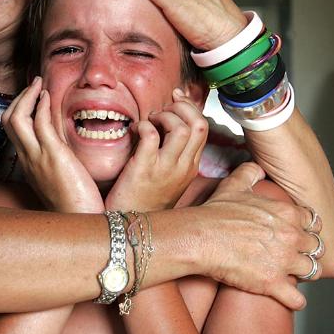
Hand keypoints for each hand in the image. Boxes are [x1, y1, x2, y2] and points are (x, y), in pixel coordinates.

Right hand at [2, 77, 102, 212]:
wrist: (80, 222)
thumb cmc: (74, 205)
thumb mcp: (59, 179)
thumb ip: (55, 161)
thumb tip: (61, 148)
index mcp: (28, 164)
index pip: (12, 130)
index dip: (19, 109)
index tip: (32, 98)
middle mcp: (27, 159)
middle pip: (8, 120)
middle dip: (19, 98)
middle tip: (34, 86)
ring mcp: (37, 157)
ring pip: (17, 118)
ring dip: (27, 96)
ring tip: (39, 84)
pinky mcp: (54, 155)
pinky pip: (39, 123)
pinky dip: (40, 105)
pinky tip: (48, 96)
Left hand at [105, 89, 208, 210]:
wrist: (131, 234)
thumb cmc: (144, 202)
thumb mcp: (168, 178)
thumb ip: (172, 153)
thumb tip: (165, 122)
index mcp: (190, 167)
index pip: (202, 128)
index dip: (189, 108)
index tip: (175, 100)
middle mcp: (183, 167)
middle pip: (198, 124)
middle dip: (181, 108)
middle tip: (162, 111)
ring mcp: (165, 169)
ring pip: (181, 128)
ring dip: (163, 116)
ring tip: (150, 121)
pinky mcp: (144, 170)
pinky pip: (151, 135)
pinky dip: (143, 125)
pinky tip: (135, 131)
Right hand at [195, 163, 322, 310]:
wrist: (199, 238)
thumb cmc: (214, 213)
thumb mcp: (234, 185)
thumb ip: (250, 173)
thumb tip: (258, 169)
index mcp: (288, 213)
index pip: (314, 223)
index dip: (306, 230)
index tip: (297, 236)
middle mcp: (292, 236)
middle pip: (317, 248)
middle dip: (308, 253)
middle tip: (295, 258)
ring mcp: (284, 261)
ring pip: (313, 272)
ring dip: (303, 275)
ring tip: (292, 277)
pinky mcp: (272, 283)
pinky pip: (297, 299)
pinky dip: (294, 301)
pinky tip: (286, 297)